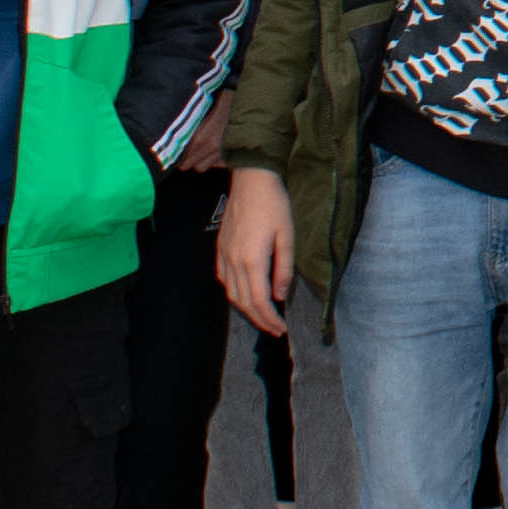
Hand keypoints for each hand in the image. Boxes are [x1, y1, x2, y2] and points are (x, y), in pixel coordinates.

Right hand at [214, 167, 296, 338]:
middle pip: (244, 302)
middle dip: (259, 319)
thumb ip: (284, 268)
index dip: (270, 319)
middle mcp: (234, 261)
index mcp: (252, 260)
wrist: (252, 179)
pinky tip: (244, 293)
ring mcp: (224, 255)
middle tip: (274, 328)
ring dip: (246, 309)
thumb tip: (280, 295)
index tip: (281, 328)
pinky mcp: (220, 248)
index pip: (260, 301)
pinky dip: (233, 292)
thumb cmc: (274, 205)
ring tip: (262, 315)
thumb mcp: (287, 236)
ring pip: (231, 293)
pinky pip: (223, 278)